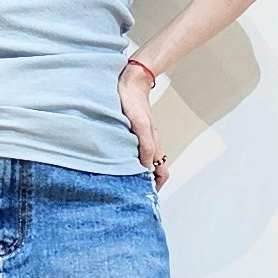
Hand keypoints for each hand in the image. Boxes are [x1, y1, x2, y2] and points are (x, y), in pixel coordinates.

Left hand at [117, 63, 169, 190]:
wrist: (130, 80)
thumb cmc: (134, 101)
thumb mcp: (140, 126)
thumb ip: (145, 147)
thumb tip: (145, 168)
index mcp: (153, 145)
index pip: (161, 173)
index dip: (156, 186)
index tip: (146, 197)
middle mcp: (148, 143)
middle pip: (152, 170)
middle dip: (145, 183)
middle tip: (132, 193)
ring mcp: (140, 137)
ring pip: (142, 160)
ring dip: (136, 171)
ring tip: (122, 180)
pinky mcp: (132, 131)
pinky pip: (133, 150)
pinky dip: (128, 159)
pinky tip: (116, 160)